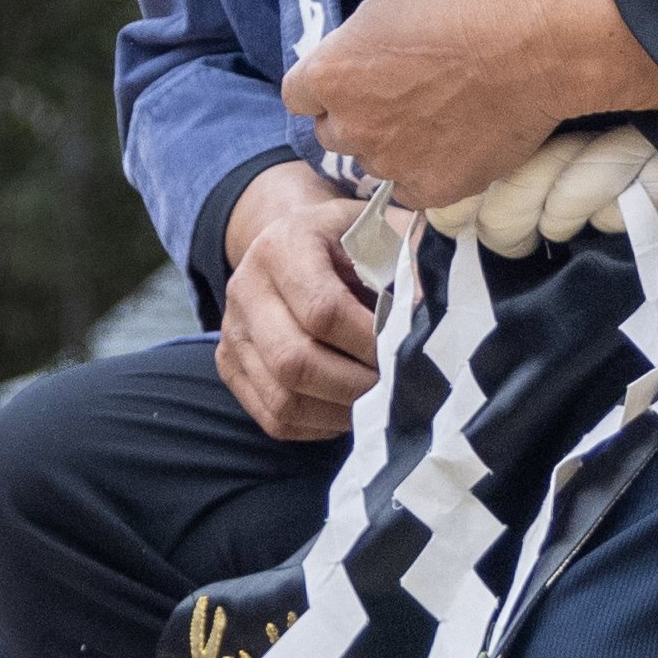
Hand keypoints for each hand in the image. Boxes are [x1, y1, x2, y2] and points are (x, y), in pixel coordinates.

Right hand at [215, 165, 388, 441]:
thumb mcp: (382, 231)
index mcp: (282, 246)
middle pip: (294, 361)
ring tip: (377, 401)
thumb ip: (411, 260)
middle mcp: (245, 289)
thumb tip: (427, 313)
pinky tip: (349, 408)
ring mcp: (232, 333)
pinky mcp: (231, 368)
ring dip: (340, 412)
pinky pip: (273, 419)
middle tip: (395, 385)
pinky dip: (318, 425)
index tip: (405, 349)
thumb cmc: (350, 240)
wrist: (296, 241)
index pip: (322, 310)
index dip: (369, 341)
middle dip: (356, 385)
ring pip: (282, 399)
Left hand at [282, 0, 657, 212]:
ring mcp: (389, 163)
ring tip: (439, 118)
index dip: (328, 86)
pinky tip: (458, 141)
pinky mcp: (430, 190)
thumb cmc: (468, 9)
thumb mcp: (386, 8)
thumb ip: (353, 51)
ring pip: (373, 163)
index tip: (352, 80)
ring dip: (393, 147)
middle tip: (402, 99)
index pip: (299, 95)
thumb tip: (351, 72)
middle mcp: (350, 125)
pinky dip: (428, 170)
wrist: (536, 44)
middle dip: (358, 119)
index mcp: (330, 73)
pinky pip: (412, 187)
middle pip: (333, 133)